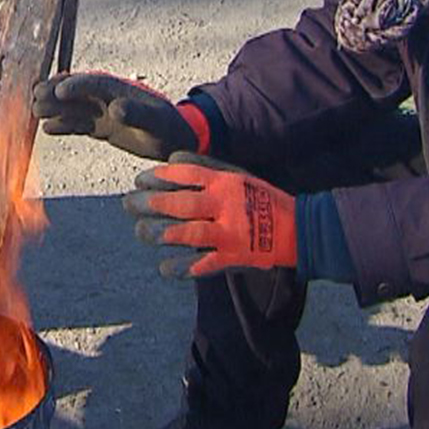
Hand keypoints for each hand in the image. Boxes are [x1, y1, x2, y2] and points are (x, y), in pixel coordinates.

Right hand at [32, 72, 200, 160]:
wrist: (175, 140)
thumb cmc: (168, 128)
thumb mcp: (155, 121)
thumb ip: (136, 113)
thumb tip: (115, 108)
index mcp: (120, 90)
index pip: (94, 83)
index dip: (76, 85)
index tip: (59, 90)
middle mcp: (107, 98)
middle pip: (77, 92)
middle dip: (56, 92)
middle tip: (35, 94)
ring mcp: (102, 112)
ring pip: (74, 108)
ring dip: (55, 108)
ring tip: (34, 110)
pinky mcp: (100, 127)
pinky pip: (78, 124)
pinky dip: (63, 125)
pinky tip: (47, 128)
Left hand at [122, 152, 296, 277]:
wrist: (299, 229)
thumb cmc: (261, 198)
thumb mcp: (237, 175)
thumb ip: (205, 167)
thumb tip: (171, 161)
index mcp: (226, 183)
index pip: (186, 175)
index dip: (158, 176)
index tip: (139, 180)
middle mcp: (226, 206)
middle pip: (181, 204)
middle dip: (150, 204)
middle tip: (128, 204)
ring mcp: (230, 235)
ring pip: (188, 234)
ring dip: (161, 234)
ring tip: (141, 232)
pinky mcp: (234, 259)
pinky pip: (204, 265)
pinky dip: (183, 268)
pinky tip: (164, 268)